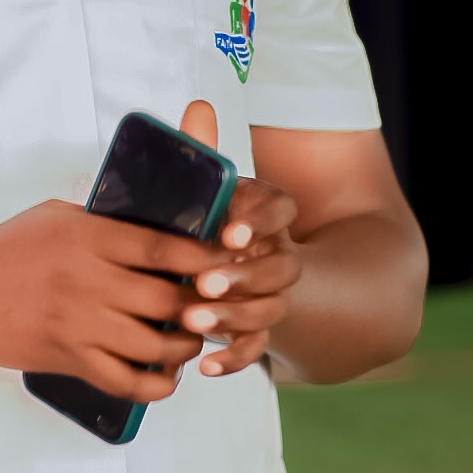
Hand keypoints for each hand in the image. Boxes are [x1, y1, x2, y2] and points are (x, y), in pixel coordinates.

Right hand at [0, 194, 235, 403]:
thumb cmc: (2, 251)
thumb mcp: (54, 217)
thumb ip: (103, 223)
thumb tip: (151, 225)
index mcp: (90, 238)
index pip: (165, 250)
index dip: (207, 258)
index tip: (229, 261)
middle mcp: (89, 282)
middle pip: (169, 300)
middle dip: (203, 308)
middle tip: (219, 307)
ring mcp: (79, 324)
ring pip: (155, 345)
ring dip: (184, 347)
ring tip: (192, 340)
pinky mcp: (68, 358)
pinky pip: (125, 381)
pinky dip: (155, 384)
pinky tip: (164, 376)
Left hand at [177, 99, 301, 376]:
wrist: (218, 262)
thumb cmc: (202, 217)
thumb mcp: (202, 186)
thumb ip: (203, 150)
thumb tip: (199, 105)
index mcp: (266, 213)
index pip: (280, 210)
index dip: (258, 222)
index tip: (230, 233)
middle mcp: (277, 254)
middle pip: (281, 268)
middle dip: (243, 276)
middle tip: (204, 282)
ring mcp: (269, 295)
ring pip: (269, 310)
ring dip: (233, 317)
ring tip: (191, 319)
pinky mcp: (255, 330)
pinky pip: (255, 349)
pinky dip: (233, 359)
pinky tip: (204, 367)